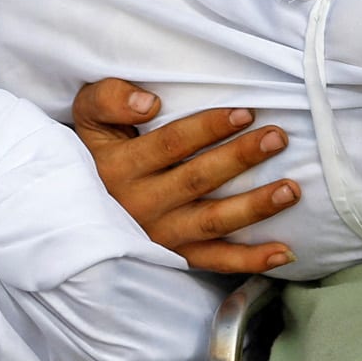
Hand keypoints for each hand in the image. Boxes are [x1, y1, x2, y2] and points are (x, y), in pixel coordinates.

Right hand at [70, 77, 298, 274]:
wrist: (70, 208)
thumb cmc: (92, 152)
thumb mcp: (87, 118)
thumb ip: (109, 99)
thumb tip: (150, 103)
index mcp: (120, 167)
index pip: (171, 144)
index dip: (208, 128)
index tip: (244, 112)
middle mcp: (141, 204)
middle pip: (198, 180)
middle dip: (240, 158)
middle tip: (277, 138)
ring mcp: (160, 235)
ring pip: (212, 222)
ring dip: (254, 207)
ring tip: (291, 189)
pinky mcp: (174, 256)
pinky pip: (214, 261)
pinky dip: (250, 260)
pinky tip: (284, 252)